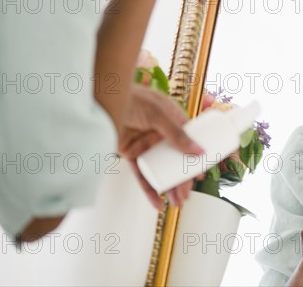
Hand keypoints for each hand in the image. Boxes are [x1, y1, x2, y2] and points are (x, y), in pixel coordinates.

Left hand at [119, 84, 207, 208]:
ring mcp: (147, 145)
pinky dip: (149, 190)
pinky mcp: (132, 154)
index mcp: (174, 120)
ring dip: (169, 188)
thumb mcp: (158, 114)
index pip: (190, 142)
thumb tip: (198, 150)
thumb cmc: (131, 98)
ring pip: (161, 171)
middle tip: (186, 196)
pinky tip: (157, 202)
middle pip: (176, 161)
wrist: (103, 100)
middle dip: (182, 181)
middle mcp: (162, 134)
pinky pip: (142, 175)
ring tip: (176, 203)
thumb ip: (177, 133)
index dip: (196, 160)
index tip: (199, 175)